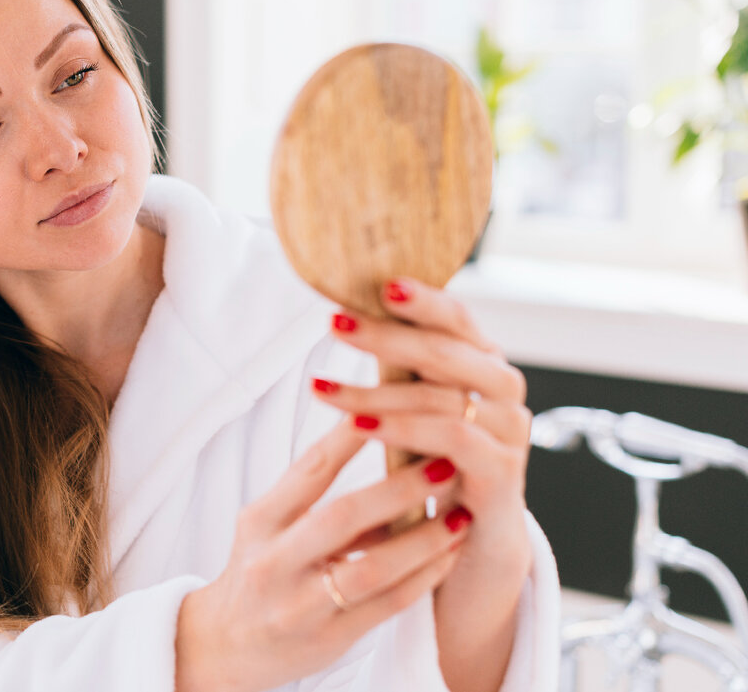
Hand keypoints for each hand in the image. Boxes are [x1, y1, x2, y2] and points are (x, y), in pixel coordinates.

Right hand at [176, 413, 469, 691]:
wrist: (227, 646)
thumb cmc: (260, 571)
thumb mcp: (269, 526)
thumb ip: (313, 494)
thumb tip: (377, 440)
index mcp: (260, 522)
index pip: (308, 471)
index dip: (349, 439)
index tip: (390, 407)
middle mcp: (274, 562)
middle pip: (342, 517)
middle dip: (398, 488)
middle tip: (445, 462)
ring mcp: (299, 605)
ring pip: (372, 569)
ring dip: (423, 540)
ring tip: (460, 516)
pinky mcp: (326, 640)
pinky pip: (386, 607)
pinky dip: (422, 579)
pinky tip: (448, 557)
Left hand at [311, 277, 532, 575]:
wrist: (468, 547)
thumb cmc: (430, 468)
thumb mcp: (411, 411)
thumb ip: (396, 369)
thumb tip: (345, 314)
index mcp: (483, 365)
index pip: (458, 319)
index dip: (423, 299)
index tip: (380, 284)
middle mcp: (503, 392)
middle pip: (447, 351)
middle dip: (386, 337)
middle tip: (334, 325)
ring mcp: (509, 433)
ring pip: (442, 397)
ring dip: (375, 390)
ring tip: (322, 390)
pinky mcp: (502, 474)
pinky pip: (452, 440)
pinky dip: (402, 430)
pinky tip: (359, 426)